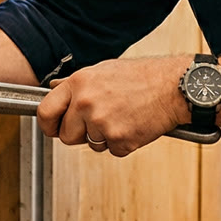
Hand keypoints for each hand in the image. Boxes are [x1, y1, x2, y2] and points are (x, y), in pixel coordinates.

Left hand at [36, 56, 189, 156]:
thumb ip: (77, 84)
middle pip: (66, 136)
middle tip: (98, 122)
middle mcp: (86, 103)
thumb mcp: (103, 70)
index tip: (53, 128)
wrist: (174, 87)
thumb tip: (53, 90)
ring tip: (121, 117)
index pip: (45, 111)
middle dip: (79, 134)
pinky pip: (112, 151)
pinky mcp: (120, 140)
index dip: (48, 125)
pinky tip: (133, 124)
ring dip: (103, 138)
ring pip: (90, 145)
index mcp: (79, 83)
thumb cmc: (143, 76)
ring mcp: (102, 123)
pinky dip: (123, 143)